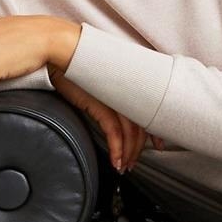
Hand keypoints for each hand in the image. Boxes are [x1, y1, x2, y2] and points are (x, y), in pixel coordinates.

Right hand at [47, 61, 166, 171]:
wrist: (63, 54)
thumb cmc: (78, 67)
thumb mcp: (100, 82)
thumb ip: (111, 94)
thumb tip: (114, 108)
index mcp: (129, 87)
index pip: (148, 112)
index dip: (154, 132)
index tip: (158, 145)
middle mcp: (127, 93)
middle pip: (140, 127)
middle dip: (139, 149)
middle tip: (134, 163)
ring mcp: (116, 98)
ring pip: (130, 133)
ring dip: (128, 154)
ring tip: (124, 167)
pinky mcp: (101, 104)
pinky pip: (114, 133)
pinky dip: (117, 150)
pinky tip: (115, 160)